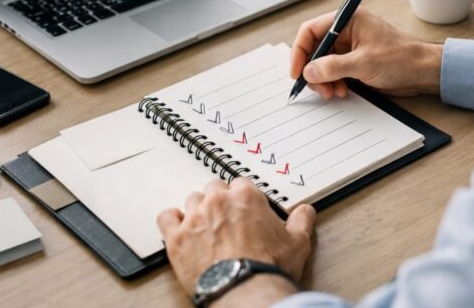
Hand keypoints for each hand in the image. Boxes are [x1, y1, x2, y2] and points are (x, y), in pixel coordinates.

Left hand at [157, 178, 315, 303]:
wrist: (244, 289)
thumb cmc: (268, 267)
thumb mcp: (297, 243)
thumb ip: (301, 221)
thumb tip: (306, 211)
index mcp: (246, 196)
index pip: (240, 183)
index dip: (242, 197)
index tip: (244, 208)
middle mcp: (218, 201)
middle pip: (213, 188)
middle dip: (220, 201)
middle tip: (226, 218)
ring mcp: (195, 218)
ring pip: (191, 200)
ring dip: (198, 210)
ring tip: (205, 226)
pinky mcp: (176, 238)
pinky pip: (167, 217)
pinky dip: (172, 221)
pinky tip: (179, 227)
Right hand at [290, 8, 442, 98]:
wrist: (424, 72)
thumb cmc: (402, 58)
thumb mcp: (364, 63)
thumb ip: (333, 67)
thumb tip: (308, 71)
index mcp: (348, 20)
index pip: (311, 31)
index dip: (300, 51)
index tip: (297, 71)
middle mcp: (347, 32)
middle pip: (315, 49)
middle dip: (313, 70)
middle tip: (318, 87)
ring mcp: (351, 48)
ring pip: (323, 64)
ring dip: (324, 80)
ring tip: (333, 92)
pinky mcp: (355, 62)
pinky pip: (334, 72)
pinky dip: (333, 83)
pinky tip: (341, 91)